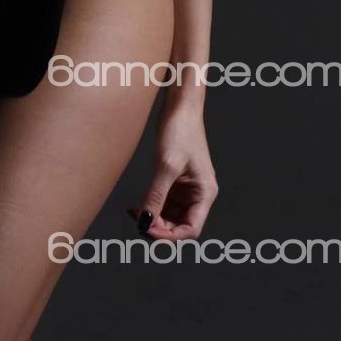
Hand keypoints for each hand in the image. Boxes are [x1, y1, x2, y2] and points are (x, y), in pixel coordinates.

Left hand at [127, 104, 217, 239]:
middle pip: (180, 224)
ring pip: (171, 215)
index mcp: (205, 193)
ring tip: (135, 213)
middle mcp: (199, 193)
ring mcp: (187, 187)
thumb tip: (145, 221)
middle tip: (138, 221)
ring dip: (154, 217)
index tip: (148, 230)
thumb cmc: (180, 130)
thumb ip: (156, 195)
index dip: (170, 235)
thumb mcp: (166, 165)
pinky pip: (165, 201)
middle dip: (160, 227)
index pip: (191, 228)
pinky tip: (137, 206)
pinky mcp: (175, 179)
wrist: (179, 105)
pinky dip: (152, 205)